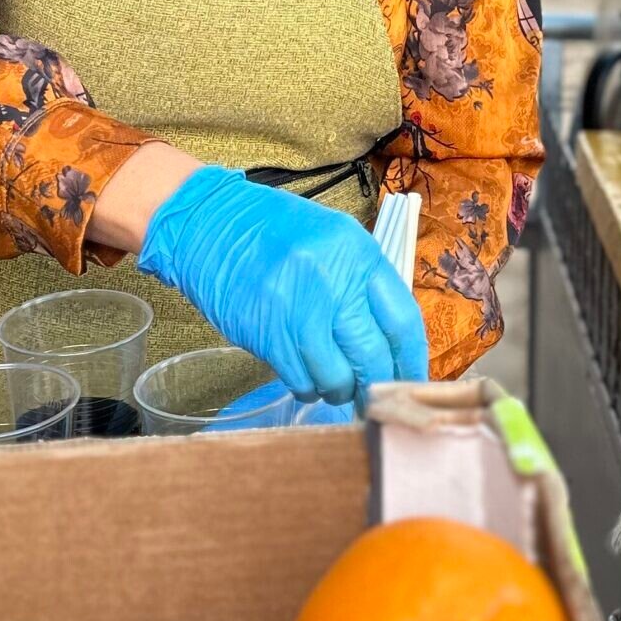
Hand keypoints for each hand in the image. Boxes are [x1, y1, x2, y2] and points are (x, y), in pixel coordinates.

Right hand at [136, 166, 428, 402]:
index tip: (411, 379)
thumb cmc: (275, 231)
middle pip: (373, 356)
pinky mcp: (266, 335)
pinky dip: (310, 387)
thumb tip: (390, 341)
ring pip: (337, 377)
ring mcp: (297, 310)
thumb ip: (363, 283)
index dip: (411, 359)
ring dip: (341, 391)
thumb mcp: (334, 240)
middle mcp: (332, 281)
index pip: (402, 321)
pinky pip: (301, 379)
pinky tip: (307, 377)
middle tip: (377, 394)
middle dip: (378, 384)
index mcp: (358, 253)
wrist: (209, 225)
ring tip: (337, 385)